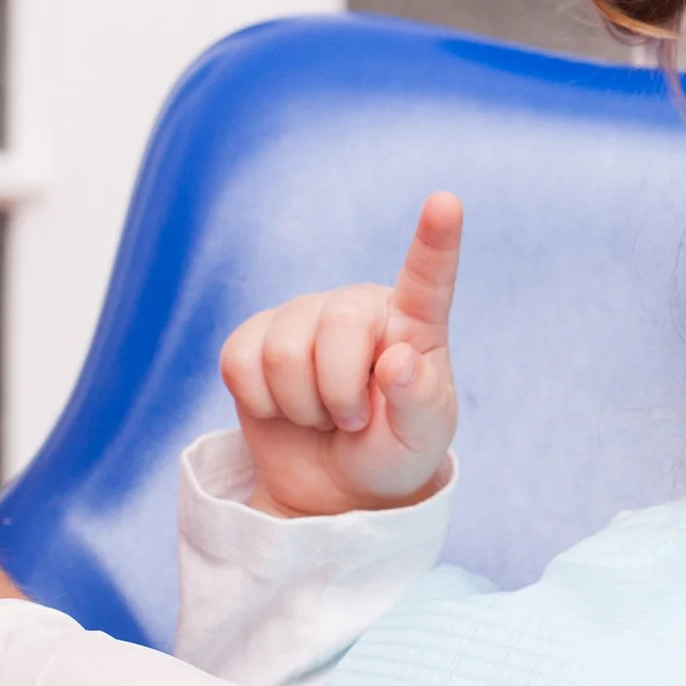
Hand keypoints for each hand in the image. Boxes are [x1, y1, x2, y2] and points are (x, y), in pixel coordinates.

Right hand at [221, 192, 461, 517]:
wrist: (334, 484)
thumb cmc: (391, 452)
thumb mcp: (421, 440)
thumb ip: (419, 402)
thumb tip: (397, 360)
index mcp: (413, 324)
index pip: (427, 279)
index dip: (435, 241)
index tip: (446, 201)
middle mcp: (358, 307)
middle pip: (336, 327)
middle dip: (340, 392)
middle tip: (354, 420)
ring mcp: (303, 316)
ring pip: (282, 353)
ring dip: (302, 405)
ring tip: (323, 416)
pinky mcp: (254, 336)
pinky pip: (239, 364)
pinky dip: (262, 403)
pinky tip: (284, 408)